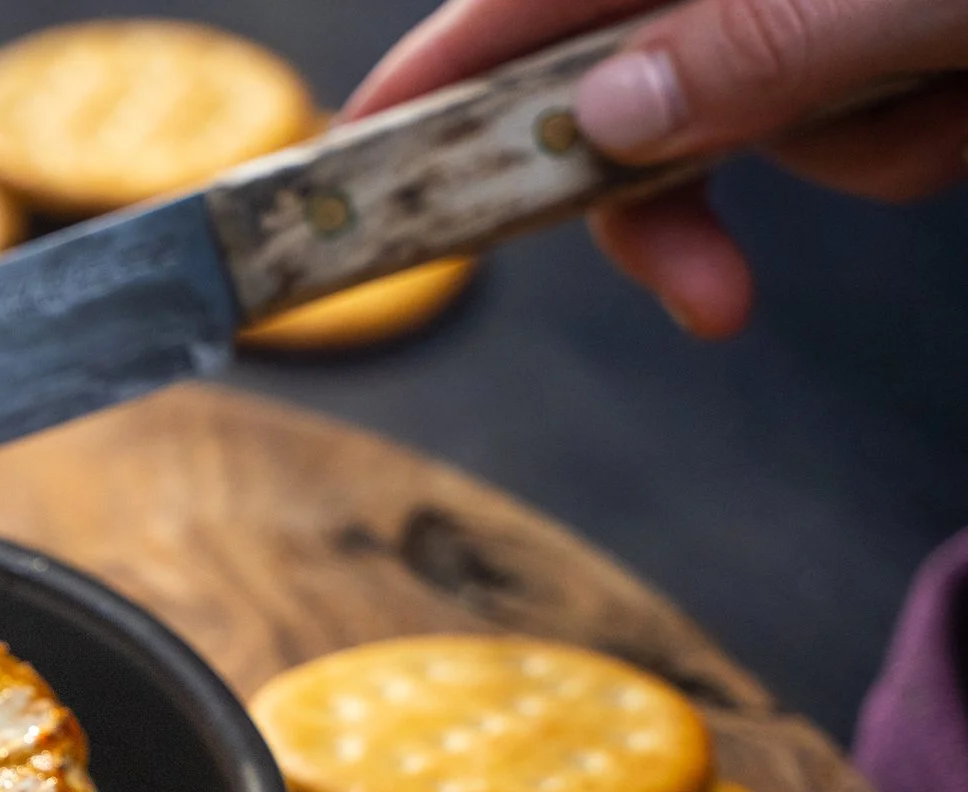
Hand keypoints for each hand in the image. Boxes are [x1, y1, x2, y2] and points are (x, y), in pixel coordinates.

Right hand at [344, 0, 967, 337]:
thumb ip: (753, 44)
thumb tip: (604, 117)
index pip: (520, 2)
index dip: (432, 81)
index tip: (353, 166)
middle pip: (622, 89)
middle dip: (674, 193)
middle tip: (709, 294)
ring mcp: (808, 6)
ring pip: (754, 121)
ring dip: (849, 148)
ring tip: (949, 88)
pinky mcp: (881, 39)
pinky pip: (846, 130)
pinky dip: (904, 138)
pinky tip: (964, 90)